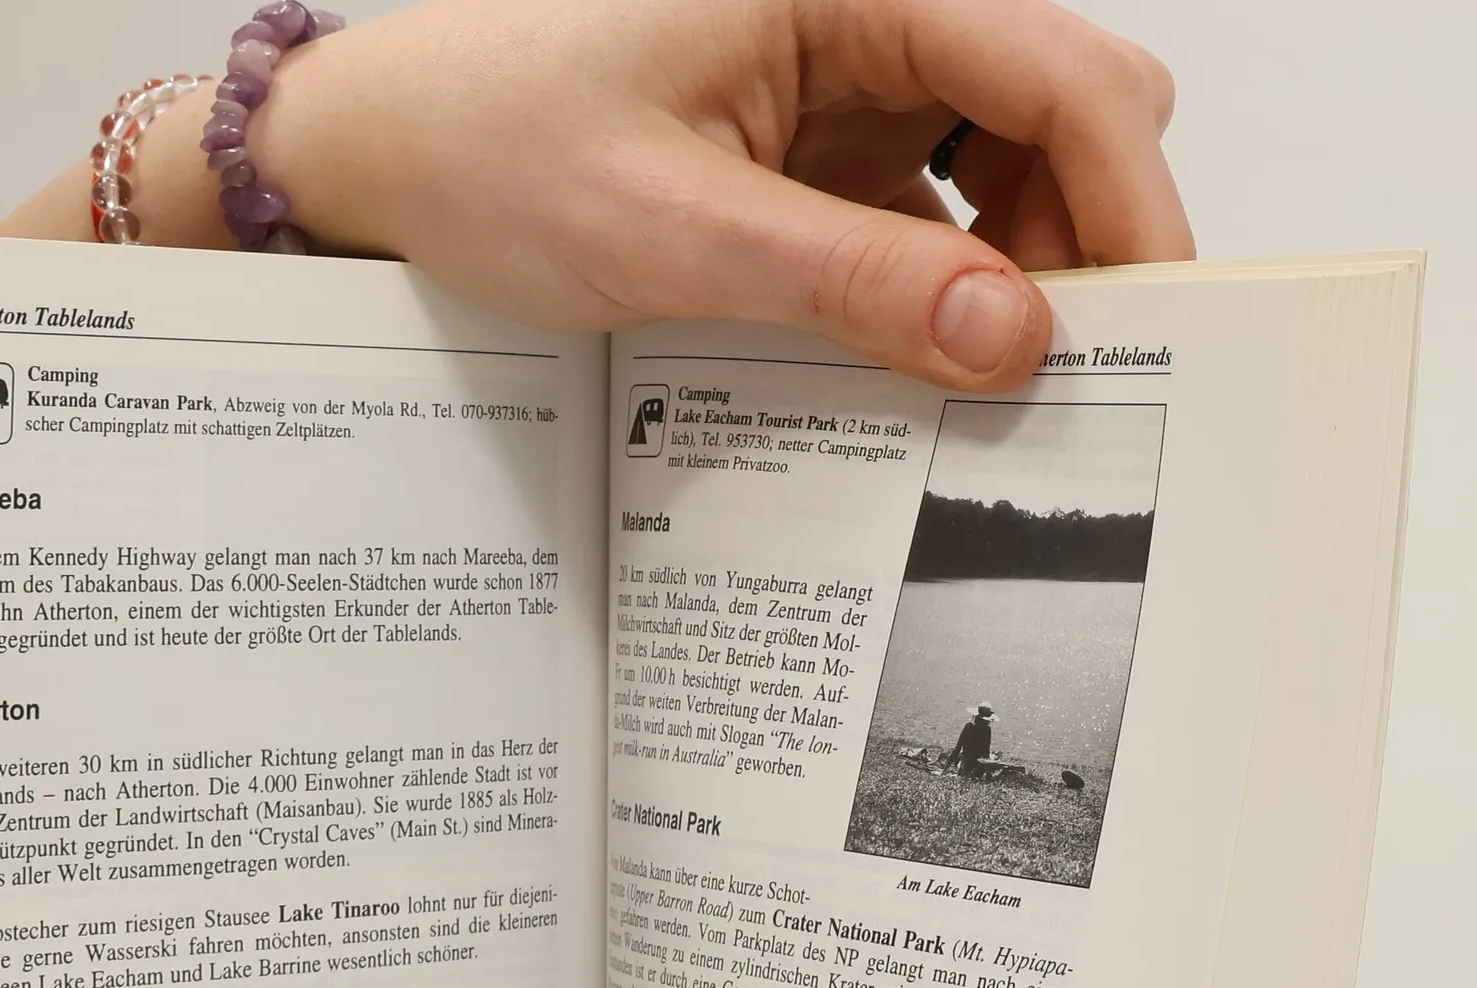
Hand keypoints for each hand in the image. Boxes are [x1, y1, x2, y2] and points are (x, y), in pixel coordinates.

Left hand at [254, 0, 1191, 388]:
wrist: (392, 153)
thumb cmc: (492, 145)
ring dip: (1010, 279)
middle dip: (1077, 244)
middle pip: (1061, 114)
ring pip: (1008, 174)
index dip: (1128, 197)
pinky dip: (937, 293)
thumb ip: (848, 283)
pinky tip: (910, 365)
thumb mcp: (673, 231)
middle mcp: (872, 18)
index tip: (1153, 320)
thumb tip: (1008, 339)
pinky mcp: (823, 152)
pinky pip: (928, 220)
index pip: (1058, 69)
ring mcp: (853, 87)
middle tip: (1047, 381)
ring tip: (968, 391)